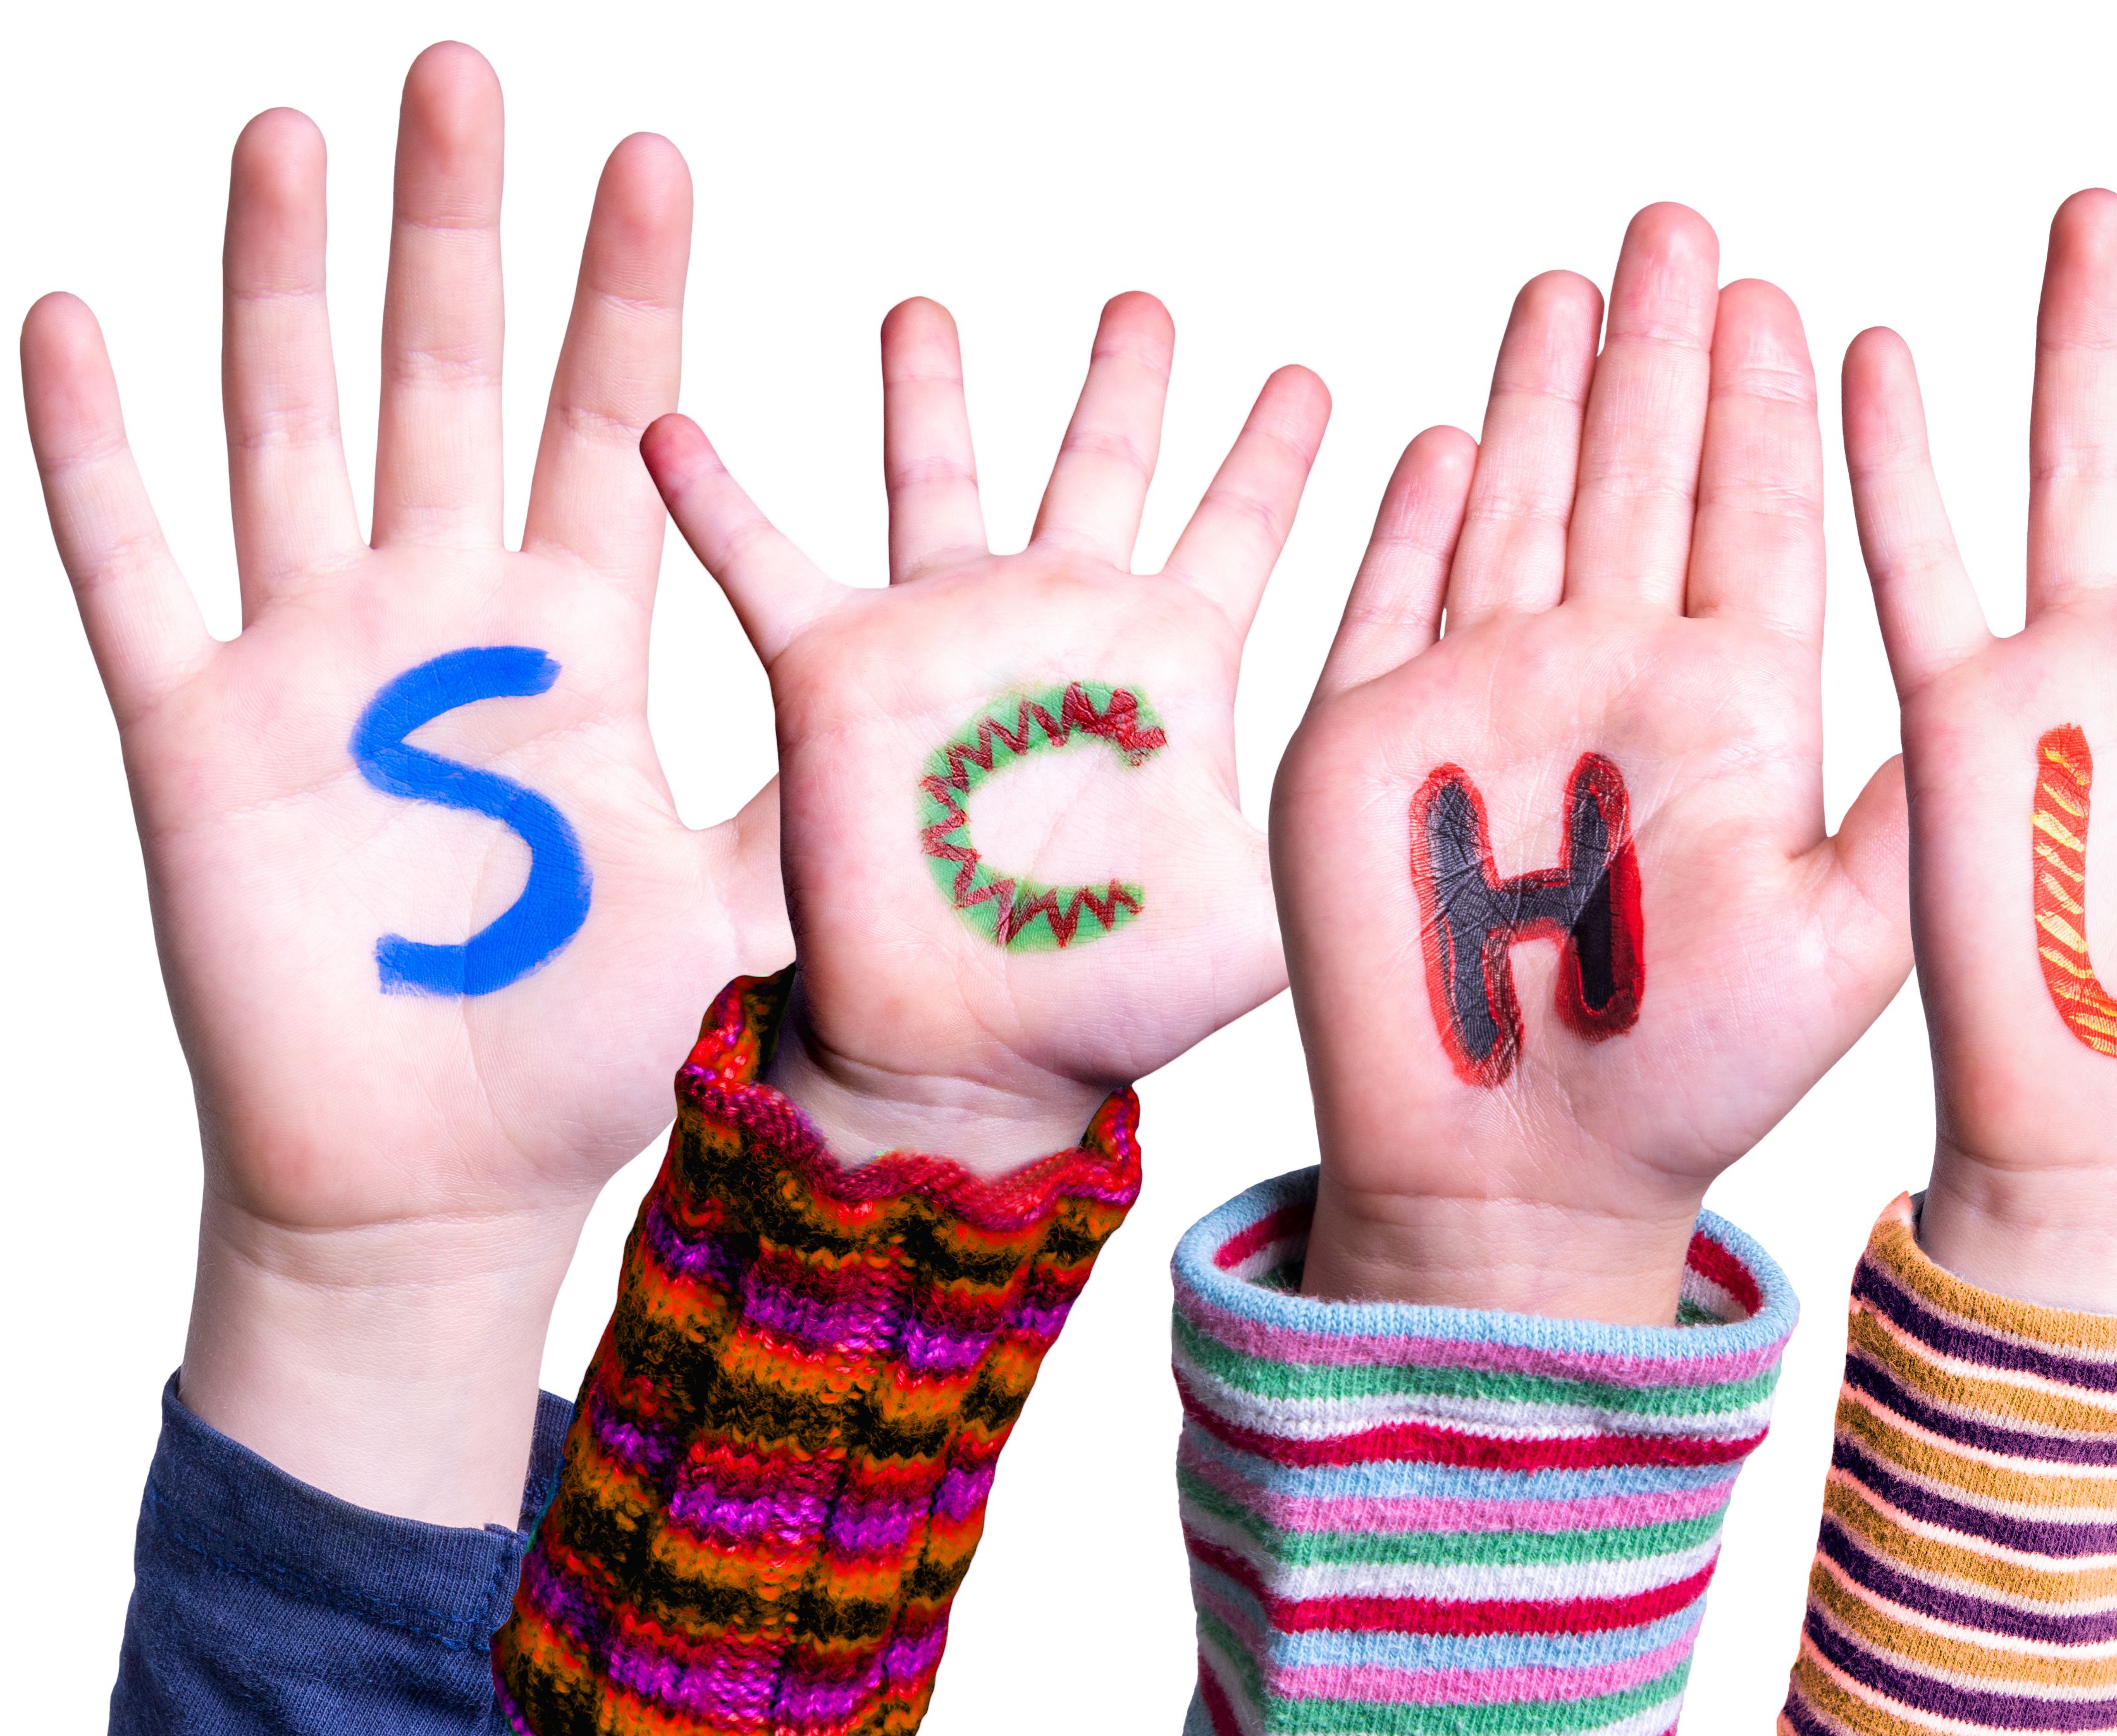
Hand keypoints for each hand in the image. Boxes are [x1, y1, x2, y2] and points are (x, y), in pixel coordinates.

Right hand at [20, 43, 779, 1522]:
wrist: (450, 1179)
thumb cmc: (594, 1046)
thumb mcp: (743, 903)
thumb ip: (826, 802)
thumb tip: (991, 748)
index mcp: (576, 639)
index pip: (609, 421)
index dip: (629, 294)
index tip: (656, 157)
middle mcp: (443, 618)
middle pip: (451, 375)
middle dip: (463, 227)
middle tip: (474, 70)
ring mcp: (311, 662)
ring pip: (293, 423)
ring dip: (287, 278)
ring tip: (300, 129)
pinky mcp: (198, 736)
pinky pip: (132, 566)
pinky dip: (95, 448)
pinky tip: (77, 316)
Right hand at [646, 294, 1321, 1168]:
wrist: (977, 1054)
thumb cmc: (1121, 994)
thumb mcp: (1270, 893)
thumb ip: (1339, 807)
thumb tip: (1449, 756)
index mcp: (1175, 664)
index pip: (1244, 522)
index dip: (1282, 452)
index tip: (1318, 372)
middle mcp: (1064, 624)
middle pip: (1103, 463)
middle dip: (1124, 381)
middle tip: (1146, 300)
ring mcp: (949, 638)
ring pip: (940, 475)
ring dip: (928, 391)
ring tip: (922, 305)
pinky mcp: (838, 674)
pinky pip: (760, 562)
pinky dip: (712, 494)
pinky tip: (667, 420)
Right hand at [1273, 206, 1907, 1322]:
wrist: (1525, 1180)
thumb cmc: (1692, 1081)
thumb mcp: (1845, 939)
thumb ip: (1909, 808)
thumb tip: (2006, 682)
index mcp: (1732, 712)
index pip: (1753, 518)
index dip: (1761, 406)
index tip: (1780, 296)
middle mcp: (1615, 682)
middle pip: (1640, 472)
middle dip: (1658, 348)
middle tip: (1683, 225)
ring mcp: (1490, 701)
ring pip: (1525, 502)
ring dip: (1547, 391)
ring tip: (1577, 278)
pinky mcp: (1372, 742)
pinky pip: (1395, 593)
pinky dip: (1417, 513)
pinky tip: (1451, 427)